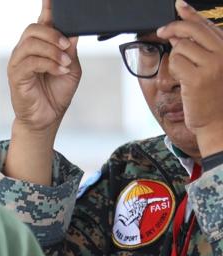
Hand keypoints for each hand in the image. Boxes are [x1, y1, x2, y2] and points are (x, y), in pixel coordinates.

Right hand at [6, 0, 80, 136]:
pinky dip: (48, 64)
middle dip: (53, 34)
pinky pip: (30, 62)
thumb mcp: (70, 66)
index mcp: (40, 45)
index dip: (47, 7)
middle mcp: (25, 51)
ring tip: (64, 63)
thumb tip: (73, 30)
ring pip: (31, 43)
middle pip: (33, 28)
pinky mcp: (16, 76)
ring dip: (52, 51)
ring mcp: (18, 63)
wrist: (47, 117)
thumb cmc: (56, 92)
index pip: (42, 21)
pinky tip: (58, 70)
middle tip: (67, 46)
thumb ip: (70, 48)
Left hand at [158, 0, 222, 156]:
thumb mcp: (210, 66)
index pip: (206, 24)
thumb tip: (176, 31)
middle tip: (161, 32)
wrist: (219, 120)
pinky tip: (182, 80)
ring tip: (184, 72)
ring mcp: (212, 65)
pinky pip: (175, 63)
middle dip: (173, 28)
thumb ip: (196, 47)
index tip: (179, 4)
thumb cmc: (213, 94)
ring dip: (175, 57)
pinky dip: (173, 70)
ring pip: (181, 47)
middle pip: (191, 29)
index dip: (190, 13)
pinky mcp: (198, 78)